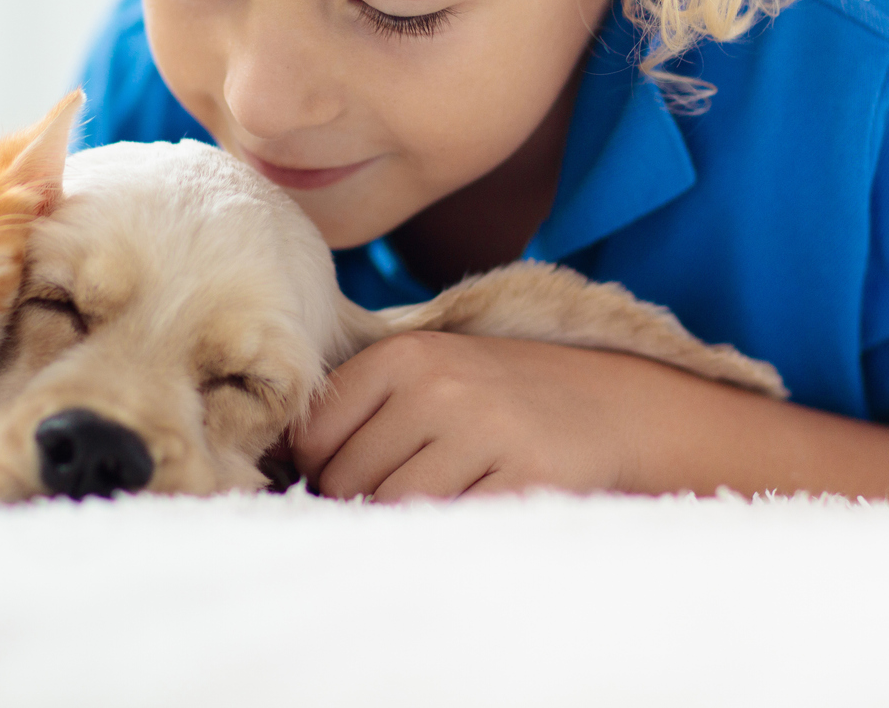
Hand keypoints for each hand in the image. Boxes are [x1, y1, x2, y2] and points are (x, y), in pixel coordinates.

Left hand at [291, 330, 668, 500]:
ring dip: (407, 520)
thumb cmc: (500, 396)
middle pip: (348, 480)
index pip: (313, 437)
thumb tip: (273, 466)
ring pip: (395, 509)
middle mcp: (439, 386)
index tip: (353, 473)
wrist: (614, 404)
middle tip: (406, 489)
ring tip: (443, 496)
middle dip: (363, 500)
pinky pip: (454, 528)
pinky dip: (452, 533)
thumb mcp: (431, 373)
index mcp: (403, 355)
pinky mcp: (527, 477)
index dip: (323, 469)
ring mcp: (484, 431)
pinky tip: (475, 507)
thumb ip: (360, 408)